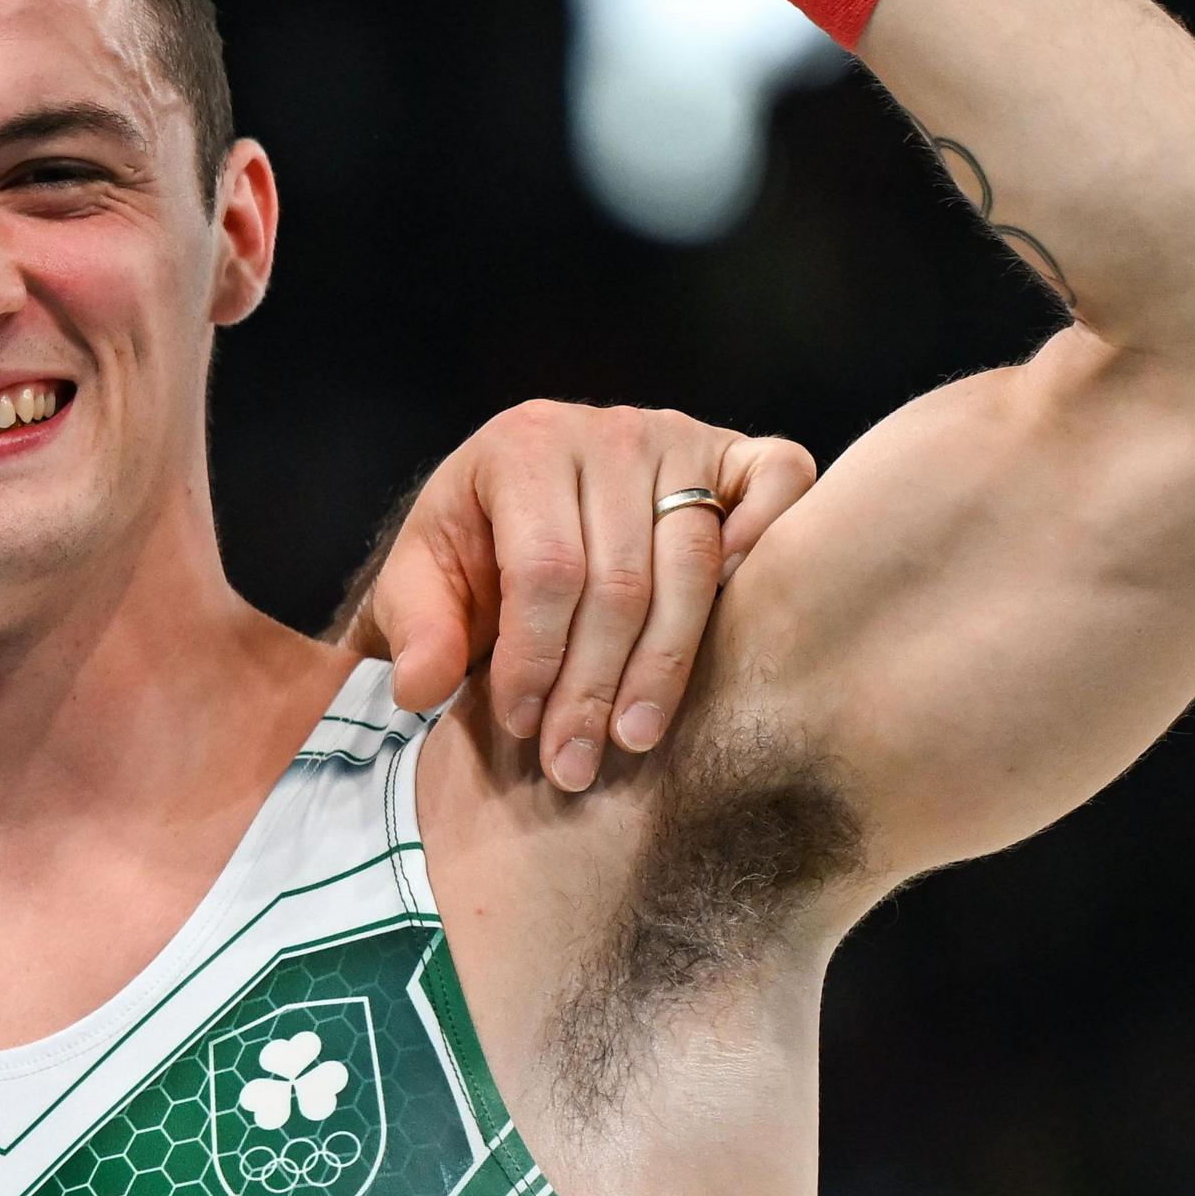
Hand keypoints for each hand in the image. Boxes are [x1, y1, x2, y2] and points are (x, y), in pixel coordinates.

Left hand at [344, 404, 817, 790]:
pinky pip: (779, 483)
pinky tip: (727, 633)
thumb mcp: (418, 584)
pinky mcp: (736, 451)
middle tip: (572, 763)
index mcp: (523, 445)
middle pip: (620, 579)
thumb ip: (415, 631)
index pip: (544, 567)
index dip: (535, 658)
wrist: (520, 500)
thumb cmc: (473, 547)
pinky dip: (767, 545)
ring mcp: (680, 437)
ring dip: (665, 666)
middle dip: (593, 686)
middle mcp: (608, 432)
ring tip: (632, 738)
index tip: (522, 724)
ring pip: (693, 564)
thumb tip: (423, 688)